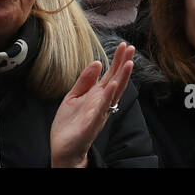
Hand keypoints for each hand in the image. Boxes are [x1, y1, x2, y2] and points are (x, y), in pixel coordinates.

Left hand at [50, 42, 134, 167]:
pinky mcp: (91, 124)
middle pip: (117, 80)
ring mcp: (99, 113)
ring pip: (114, 93)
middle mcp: (102, 103)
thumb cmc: (69, 124)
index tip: (125, 45)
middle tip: (131, 48)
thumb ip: (85, 81)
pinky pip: (101, 109)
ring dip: (122, 78)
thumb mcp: (74, 96)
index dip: (118, 60)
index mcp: (98, 95)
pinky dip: (107, 97)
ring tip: (128, 63)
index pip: (111, 74)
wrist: (63, 149)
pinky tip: (112, 86)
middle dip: (124, 64)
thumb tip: (97, 62)